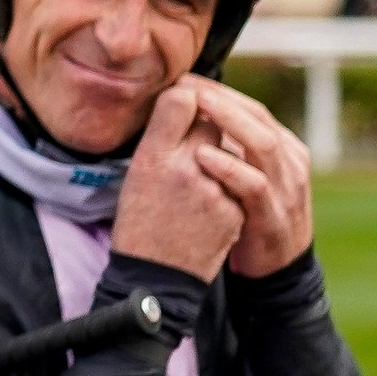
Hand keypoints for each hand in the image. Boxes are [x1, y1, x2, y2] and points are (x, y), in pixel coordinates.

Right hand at [111, 78, 244, 282]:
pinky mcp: (235, 210)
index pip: (181, 99)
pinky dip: (230, 185)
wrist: (155, 278)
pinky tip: (211, 204)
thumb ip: (162, 135)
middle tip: (191, 145)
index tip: (181, 104)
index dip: (184, 97)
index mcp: (154, 157)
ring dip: (221, 156)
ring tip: (198, 181)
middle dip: (206, 126)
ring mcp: (214, 190)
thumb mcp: (137, 174)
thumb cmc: (140, 222)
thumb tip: (187, 96)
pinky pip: (239, 179)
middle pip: (211, 121)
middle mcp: (185, 168)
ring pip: (229, 150)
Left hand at [190, 81, 312, 277]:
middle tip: (187, 84)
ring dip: (227, 121)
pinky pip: (254, 184)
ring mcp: (286, 188)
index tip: (185, 78)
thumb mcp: (246, 176)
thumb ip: (232, 148)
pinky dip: (228, 167)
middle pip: (258, 117)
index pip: (252, 108)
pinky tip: (201, 155)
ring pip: (262, 143)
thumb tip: (193, 117)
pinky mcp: (274, 215)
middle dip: (221, 98)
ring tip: (195, 105)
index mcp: (283, 148)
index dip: (219, 91)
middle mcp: (290, 162)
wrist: (277, 271)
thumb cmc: (252, 216)